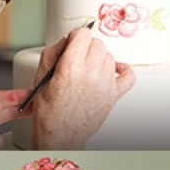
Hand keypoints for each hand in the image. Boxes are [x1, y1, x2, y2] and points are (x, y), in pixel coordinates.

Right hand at [32, 28, 135, 149]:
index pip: (82, 34)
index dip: (74, 37)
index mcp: (70, 67)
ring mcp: (105, 84)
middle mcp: (90, 73)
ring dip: (99, 58)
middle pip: (97, 44)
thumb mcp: (40, 78)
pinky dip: (122, 69)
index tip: (71, 44)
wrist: (60, 135)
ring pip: (109, 56)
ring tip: (88, 68)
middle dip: (86, 47)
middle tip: (77, 58)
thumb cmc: (49, 112)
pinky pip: (128, 75)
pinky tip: (112, 71)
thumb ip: (51, 54)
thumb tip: (64, 42)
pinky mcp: (114, 94)